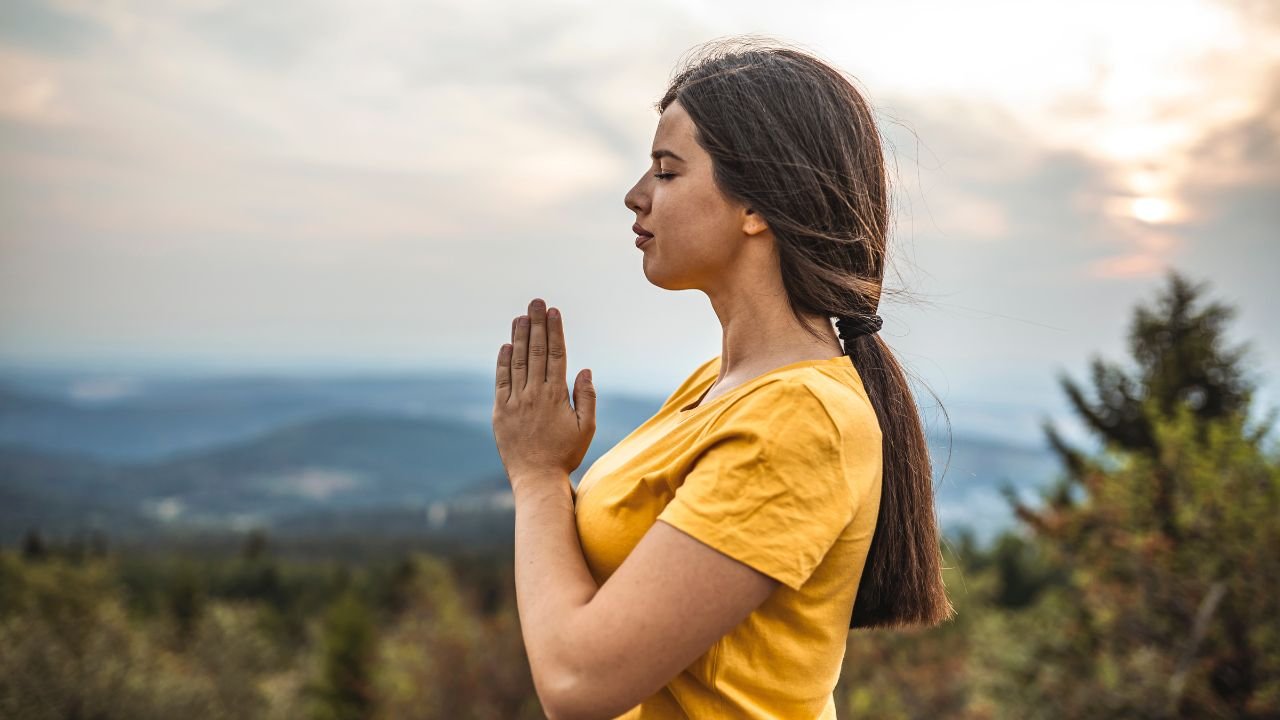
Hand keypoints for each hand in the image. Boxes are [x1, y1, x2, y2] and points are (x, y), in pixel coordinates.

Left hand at [492, 298, 596, 488]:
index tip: (554, 312)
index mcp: (556, 395)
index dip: (555, 331)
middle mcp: (534, 394)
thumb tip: (585, 369)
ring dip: (519, 336)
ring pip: (517, 361)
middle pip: (536, 351)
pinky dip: (503, 362)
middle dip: (536, 324)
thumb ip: (587, 397)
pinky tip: (506, 345)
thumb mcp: (587, 428)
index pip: (556, 355)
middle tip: (536, 302)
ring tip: (521, 316)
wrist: (536, 478)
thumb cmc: (566, 454)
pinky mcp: (500, 411)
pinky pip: (501, 381)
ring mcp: (515, 401)